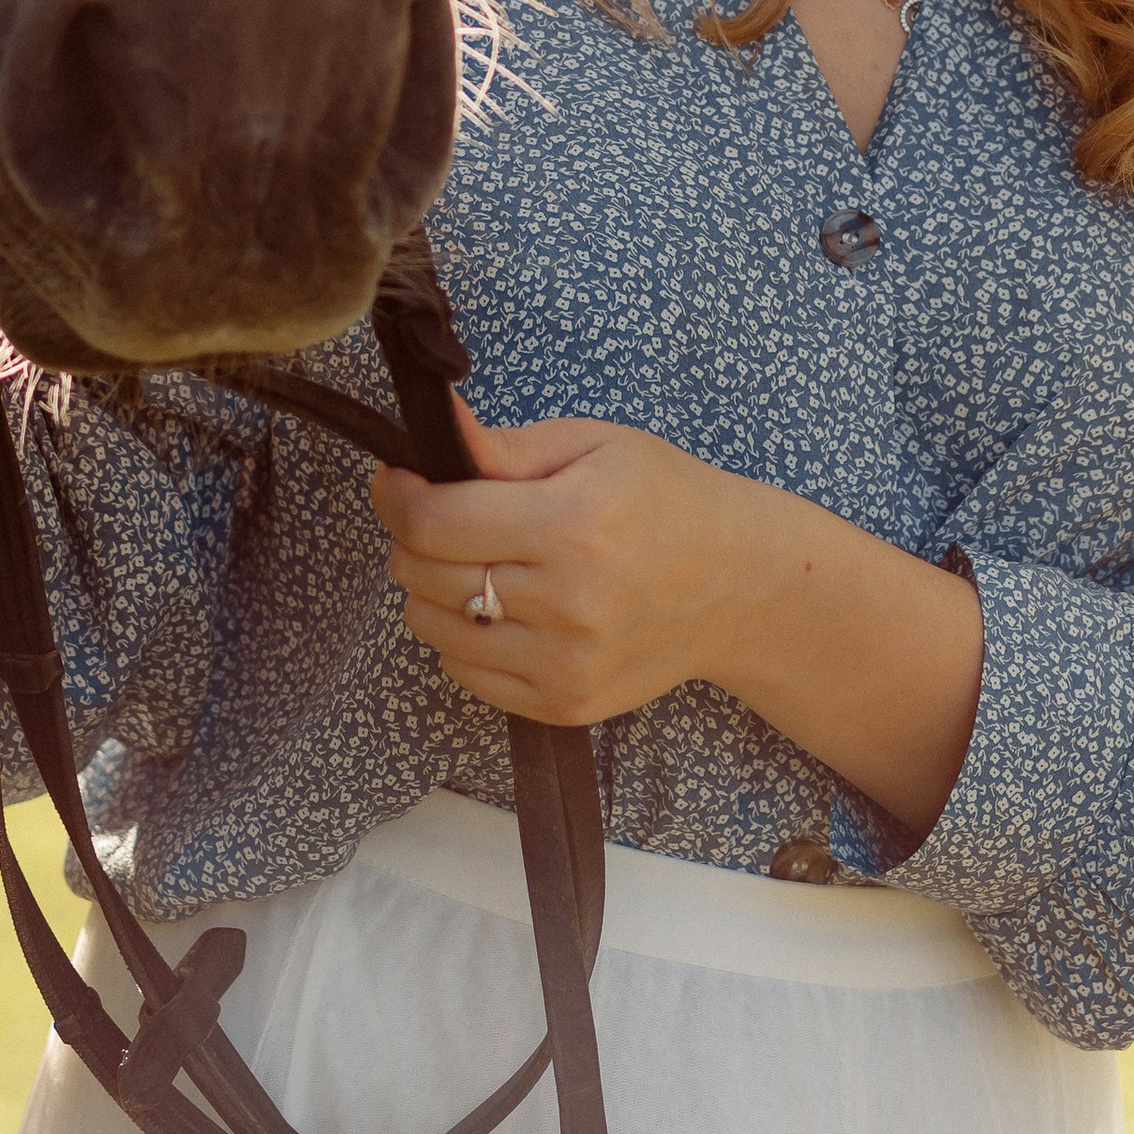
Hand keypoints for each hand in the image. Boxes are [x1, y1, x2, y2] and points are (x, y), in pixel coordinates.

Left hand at [373, 393, 985, 830]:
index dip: (398, 495)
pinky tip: (503, 607)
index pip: (434, 523)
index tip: (397, 479)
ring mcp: (566, 665)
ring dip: (433, 590)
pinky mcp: (564, 705)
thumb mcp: (591, 446)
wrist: (736, 585)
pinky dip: (463, 637)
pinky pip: (464, 672)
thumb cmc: (663, 499)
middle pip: (422, 576)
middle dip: (413, 539)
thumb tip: (426, 428)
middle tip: (443, 516)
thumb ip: (501, 447)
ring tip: (478, 561)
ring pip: (432, 628)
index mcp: (574, 525)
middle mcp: (568, 603)